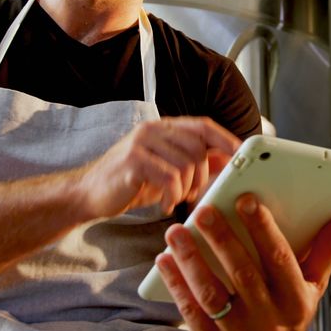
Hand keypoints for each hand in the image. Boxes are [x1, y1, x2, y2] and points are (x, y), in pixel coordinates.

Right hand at [76, 117, 240, 218]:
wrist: (88, 194)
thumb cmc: (130, 183)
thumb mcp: (166, 170)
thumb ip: (194, 162)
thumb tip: (227, 160)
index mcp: (164, 128)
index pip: (204, 126)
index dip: (226, 140)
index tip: (242, 157)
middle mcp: (154, 130)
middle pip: (199, 146)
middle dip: (205, 175)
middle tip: (195, 194)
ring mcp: (142, 143)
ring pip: (187, 164)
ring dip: (187, 188)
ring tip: (176, 199)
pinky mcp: (133, 162)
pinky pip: (169, 178)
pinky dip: (172, 195)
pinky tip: (163, 204)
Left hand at [156, 194, 330, 330]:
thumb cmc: (287, 318)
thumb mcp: (313, 289)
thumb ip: (326, 252)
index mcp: (295, 299)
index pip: (281, 259)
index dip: (264, 228)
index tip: (247, 199)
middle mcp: (267, 316)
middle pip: (243, 272)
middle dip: (223, 239)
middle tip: (204, 210)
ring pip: (212, 292)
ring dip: (192, 260)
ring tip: (177, 231)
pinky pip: (191, 311)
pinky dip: (176, 284)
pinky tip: (165, 260)